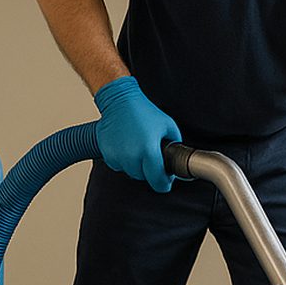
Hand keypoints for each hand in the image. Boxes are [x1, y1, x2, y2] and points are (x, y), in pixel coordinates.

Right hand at [94, 76, 181, 191]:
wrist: (119, 101)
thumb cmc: (143, 112)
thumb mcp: (168, 126)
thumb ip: (175, 145)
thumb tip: (178, 160)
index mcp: (149, 151)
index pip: (157, 181)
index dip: (164, 183)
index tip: (165, 182)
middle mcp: (132, 156)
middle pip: (143, 177)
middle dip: (149, 170)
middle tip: (151, 156)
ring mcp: (117, 157)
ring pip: (131, 172)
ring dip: (136, 165)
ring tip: (138, 147)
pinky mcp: (108, 155)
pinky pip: (119, 165)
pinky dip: (123, 160)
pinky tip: (126, 146)